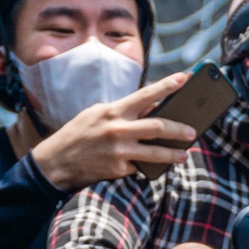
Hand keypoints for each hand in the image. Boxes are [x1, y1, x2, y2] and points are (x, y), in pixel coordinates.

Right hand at [27, 74, 196, 190]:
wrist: (56, 162)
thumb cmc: (79, 134)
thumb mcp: (97, 114)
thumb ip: (122, 111)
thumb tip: (150, 110)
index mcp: (113, 111)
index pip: (146, 95)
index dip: (167, 85)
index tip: (184, 78)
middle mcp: (118, 129)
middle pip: (158, 126)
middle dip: (179, 128)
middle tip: (192, 131)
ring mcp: (119, 151)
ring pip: (156, 152)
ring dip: (174, 154)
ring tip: (184, 154)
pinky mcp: (118, 170)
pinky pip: (141, 168)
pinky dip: (150, 167)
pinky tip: (157, 167)